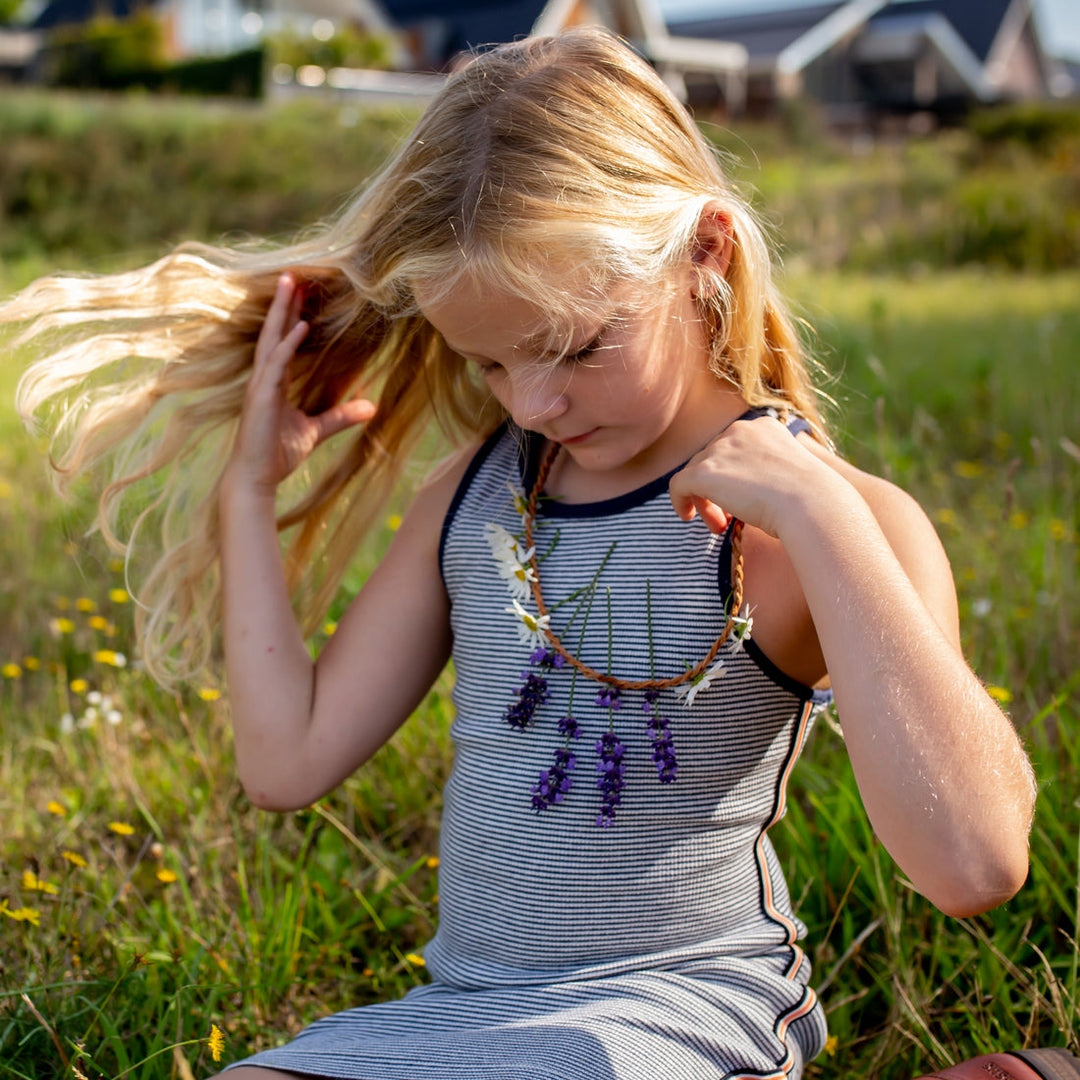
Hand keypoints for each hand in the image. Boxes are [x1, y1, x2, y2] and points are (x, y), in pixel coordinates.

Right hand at [227, 275, 376, 494]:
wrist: (256, 479)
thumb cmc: (277, 454)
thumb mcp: (316, 431)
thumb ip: (340, 415)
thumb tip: (371, 407)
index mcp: (273, 382)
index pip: (283, 341)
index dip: (292, 316)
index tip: (302, 293)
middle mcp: (263, 378)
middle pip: (274, 332)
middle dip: (284, 303)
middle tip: (293, 273)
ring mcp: (260, 385)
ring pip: (272, 339)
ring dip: (282, 311)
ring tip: (291, 284)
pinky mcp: (261, 397)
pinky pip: (276, 363)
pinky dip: (288, 343)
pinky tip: (301, 325)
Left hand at [668, 414, 827, 537]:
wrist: (812, 504)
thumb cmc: (811, 500)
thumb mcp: (791, 476)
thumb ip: (765, 473)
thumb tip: (744, 491)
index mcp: (764, 426)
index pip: (733, 448)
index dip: (732, 477)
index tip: (741, 501)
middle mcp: (739, 430)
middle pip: (713, 460)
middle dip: (716, 491)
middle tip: (726, 520)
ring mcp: (720, 449)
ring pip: (696, 474)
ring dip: (704, 501)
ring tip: (718, 527)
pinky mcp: (704, 472)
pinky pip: (678, 484)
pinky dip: (680, 501)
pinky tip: (687, 516)